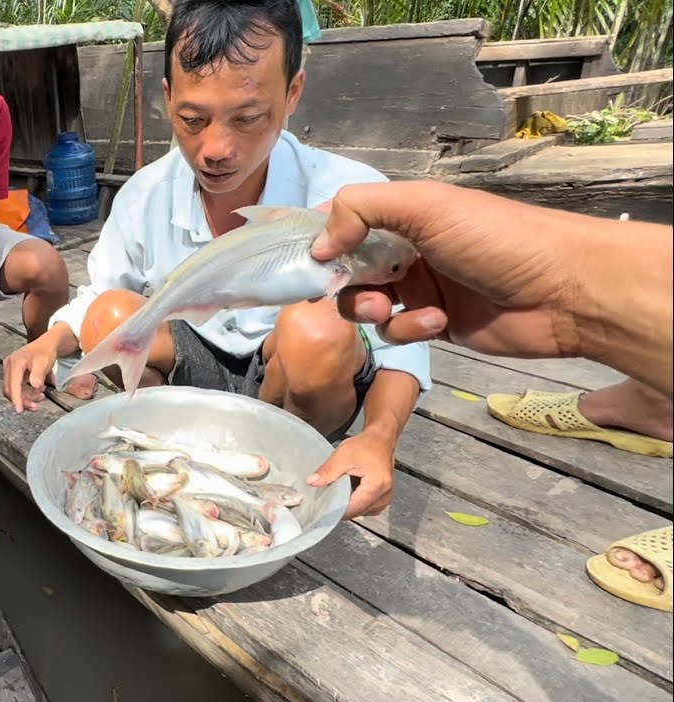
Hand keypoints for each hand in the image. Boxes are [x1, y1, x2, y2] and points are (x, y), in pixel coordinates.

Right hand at [3, 337, 59, 412]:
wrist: (46, 346)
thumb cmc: (45, 352)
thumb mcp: (43, 363)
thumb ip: (38, 375)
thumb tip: (35, 386)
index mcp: (15, 362)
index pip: (13, 384)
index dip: (16, 399)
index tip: (19, 410)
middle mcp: (10, 366)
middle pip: (10, 390)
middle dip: (22, 400)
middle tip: (36, 406)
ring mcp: (11, 371)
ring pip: (14, 391)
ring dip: (26, 398)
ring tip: (41, 397)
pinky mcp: (15, 375)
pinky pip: (17, 388)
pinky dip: (27, 394)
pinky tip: (37, 393)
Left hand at [306, 430, 396, 519]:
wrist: (380, 440)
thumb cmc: (366, 446)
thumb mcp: (343, 455)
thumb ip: (328, 470)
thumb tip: (312, 482)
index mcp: (376, 486)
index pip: (353, 508)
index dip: (336, 509)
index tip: (322, 506)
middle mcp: (384, 496)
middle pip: (356, 512)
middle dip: (341, 505)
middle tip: (329, 493)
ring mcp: (385, 499)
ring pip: (361, 512)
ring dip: (349, 504)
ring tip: (342, 488)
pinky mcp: (383, 499)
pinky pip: (366, 508)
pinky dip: (356, 502)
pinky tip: (351, 491)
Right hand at [311, 180, 582, 358]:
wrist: (564, 291)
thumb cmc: (496, 239)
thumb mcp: (426, 207)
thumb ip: (362, 210)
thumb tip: (318, 243)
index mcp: (405, 213)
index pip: (344, 220)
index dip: (319, 239)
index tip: (300, 259)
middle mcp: (409, 247)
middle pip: (348, 267)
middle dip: (342, 281)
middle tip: (343, 290)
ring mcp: (422, 287)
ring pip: (368, 303)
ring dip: (372, 308)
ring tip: (391, 309)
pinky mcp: (436, 324)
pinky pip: (399, 331)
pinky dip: (409, 328)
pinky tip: (437, 322)